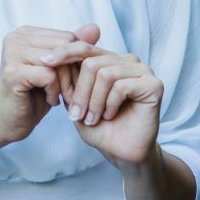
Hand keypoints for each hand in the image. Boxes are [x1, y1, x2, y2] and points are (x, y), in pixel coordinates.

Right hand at [0, 24, 88, 144]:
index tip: (75, 81)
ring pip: (58, 61)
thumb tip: (95, 27)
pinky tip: (51, 101)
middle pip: (64, 47)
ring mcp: (12, 53)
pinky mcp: (13, 72)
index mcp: (26, 33)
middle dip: (73, 72)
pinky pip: (49, 76)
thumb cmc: (34, 96)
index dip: (77, 61)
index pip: (67, 37)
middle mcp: (16, 37)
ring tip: (62, 97)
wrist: (8, 122)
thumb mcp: (58, 71)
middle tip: (71, 93)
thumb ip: (73, 49)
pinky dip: (55, 92)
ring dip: (66, 84)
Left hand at [41, 30, 163, 166]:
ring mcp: (143, 71)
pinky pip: (121, 86)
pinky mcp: (154, 85)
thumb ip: (68, 79)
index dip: (64, 53)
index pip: (84, 47)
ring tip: (92, 118)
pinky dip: (109, 104)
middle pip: (92, 62)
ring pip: (105, 74)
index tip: (44, 63)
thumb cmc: (100, 127)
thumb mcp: (77, 101)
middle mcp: (128, 61)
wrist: (122, 152)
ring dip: (93, 101)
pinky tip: (109, 116)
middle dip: (80, 91)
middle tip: (77, 114)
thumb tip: (51, 57)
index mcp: (110, 60)